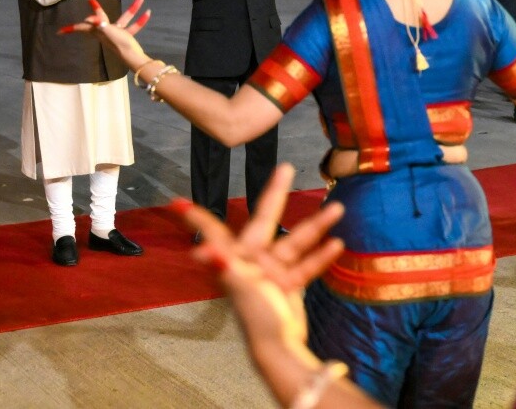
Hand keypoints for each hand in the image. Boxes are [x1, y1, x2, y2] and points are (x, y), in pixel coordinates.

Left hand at [59, 0, 151, 70]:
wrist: (133, 57)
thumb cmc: (119, 44)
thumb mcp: (109, 32)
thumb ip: (100, 23)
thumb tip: (89, 18)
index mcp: (99, 31)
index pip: (83, 27)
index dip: (72, 28)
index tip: (60, 31)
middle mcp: (106, 32)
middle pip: (100, 19)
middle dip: (98, 10)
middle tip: (90, 1)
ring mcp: (117, 34)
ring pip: (125, 18)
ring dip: (134, 8)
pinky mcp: (127, 37)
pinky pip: (134, 26)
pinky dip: (141, 20)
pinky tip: (148, 13)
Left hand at [171, 164, 344, 350]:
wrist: (278, 349)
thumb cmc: (255, 319)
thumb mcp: (241, 289)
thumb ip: (225, 266)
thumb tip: (201, 250)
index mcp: (236, 258)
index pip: (215, 230)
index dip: (197, 217)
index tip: (178, 202)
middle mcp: (252, 260)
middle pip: (266, 219)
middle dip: (275, 193)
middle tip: (285, 167)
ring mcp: (271, 271)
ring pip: (296, 241)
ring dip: (317, 226)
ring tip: (337, 209)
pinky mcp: (288, 284)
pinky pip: (306, 265)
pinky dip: (320, 256)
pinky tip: (337, 244)